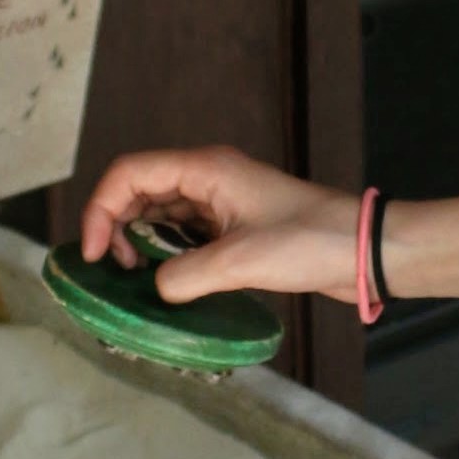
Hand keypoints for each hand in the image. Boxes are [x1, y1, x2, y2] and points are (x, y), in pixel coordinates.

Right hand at [79, 145, 357, 306]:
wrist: (364, 250)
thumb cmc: (311, 241)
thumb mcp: (240, 262)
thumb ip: (185, 275)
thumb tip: (156, 289)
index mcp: (206, 169)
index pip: (129, 174)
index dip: (100, 210)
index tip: (94, 255)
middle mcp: (208, 178)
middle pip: (139, 192)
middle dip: (115, 228)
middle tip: (115, 273)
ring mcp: (222, 202)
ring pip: (160, 215)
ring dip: (140, 243)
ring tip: (137, 281)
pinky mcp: (235, 227)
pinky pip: (185, 235)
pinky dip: (167, 255)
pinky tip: (167, 282)